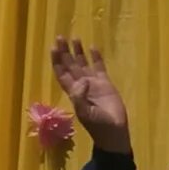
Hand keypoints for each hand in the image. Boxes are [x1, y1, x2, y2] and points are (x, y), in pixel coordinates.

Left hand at [50, 36, 130, 153]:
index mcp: (73, 92)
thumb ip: (80, 96)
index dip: (57, 61)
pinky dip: (96, 57)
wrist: (114, 131)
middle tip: (61, 37)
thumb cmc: (97, 125)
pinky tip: (92, 47)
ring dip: (78, 52)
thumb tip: (82, 80)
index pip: (62, 73)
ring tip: (75, 38)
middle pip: (70, 65)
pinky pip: (99, 67)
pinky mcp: (106, 83)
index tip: (54, 48)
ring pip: (83, 63)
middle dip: (64, 52)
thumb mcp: (84, 113)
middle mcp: (81, 85)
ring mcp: (93, 83)